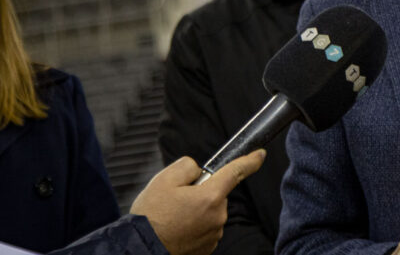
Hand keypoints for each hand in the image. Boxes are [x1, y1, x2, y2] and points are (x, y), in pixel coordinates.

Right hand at [130, 150, 265, 254]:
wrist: (138, 249)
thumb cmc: (150, 216)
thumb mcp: (164, 179)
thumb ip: (188, 166)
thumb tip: (199, 173)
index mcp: (210, 197)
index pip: (236, 172)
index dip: (250, 161)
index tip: (260, 154)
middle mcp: (218, 217)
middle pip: (216, 193)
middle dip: (201, 192)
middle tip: (176, 201)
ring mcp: (214, 234)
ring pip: (210, 211)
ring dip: (196, 210)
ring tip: (172, 218)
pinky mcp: (208, 248)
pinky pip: (206, 227)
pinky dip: (194, 226)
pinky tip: (176, 229)